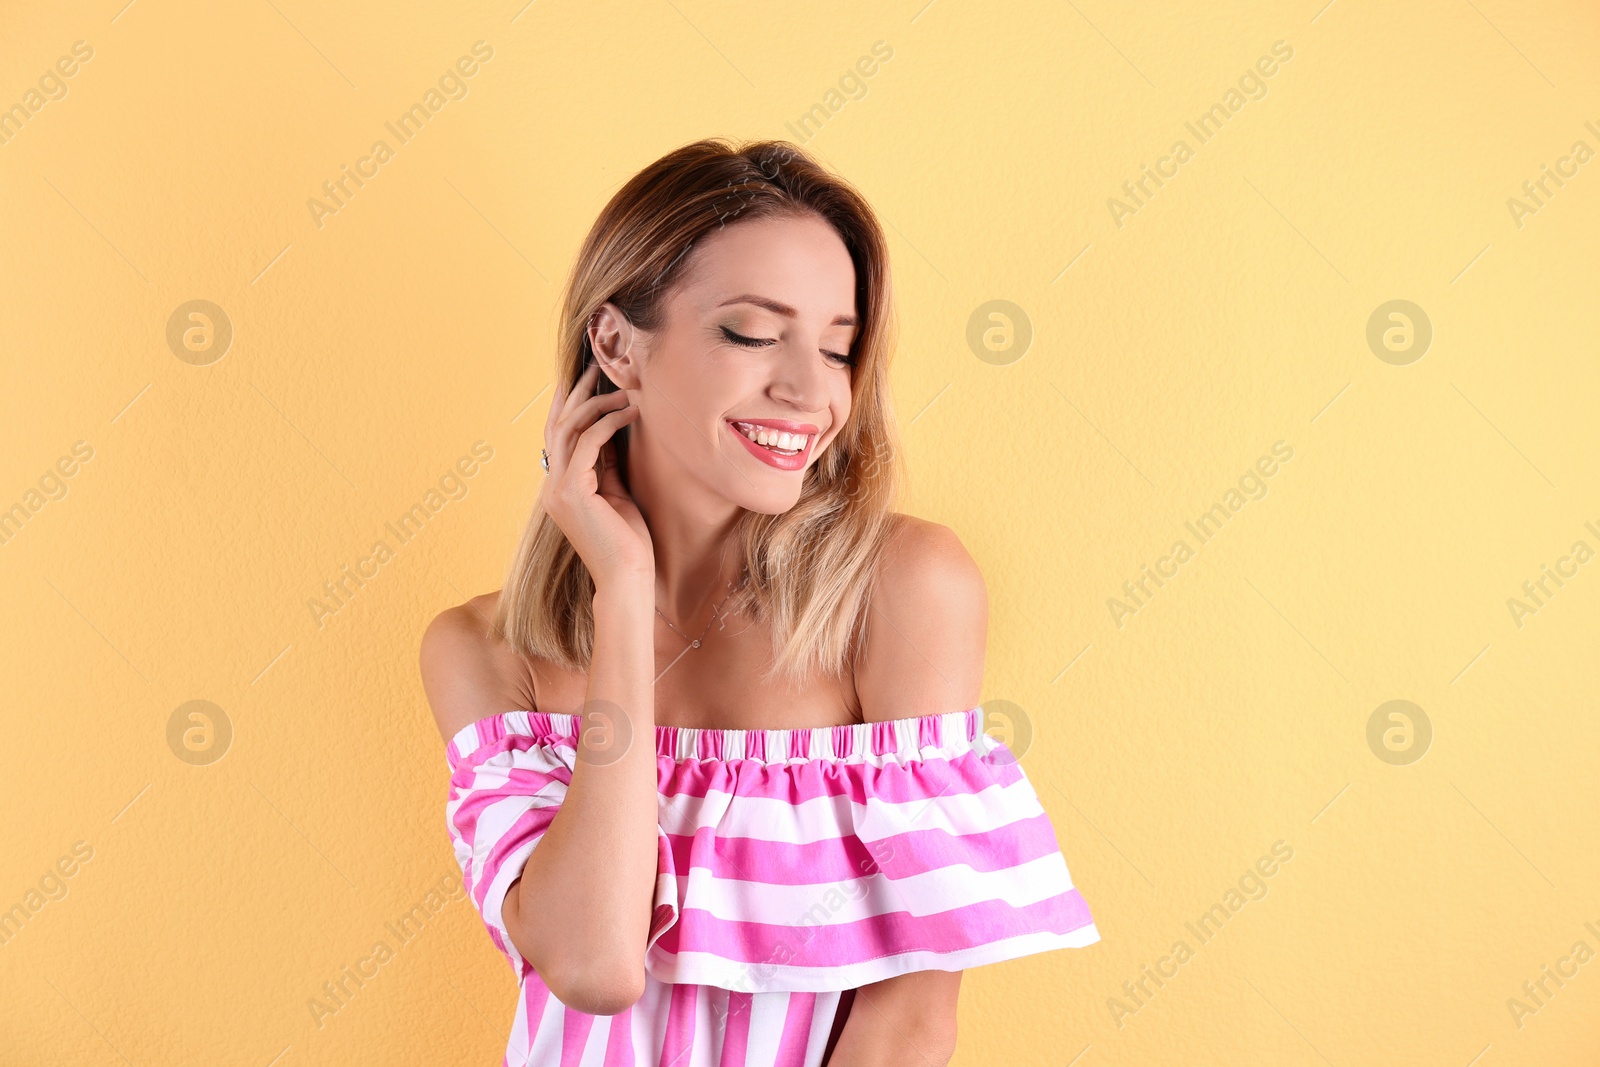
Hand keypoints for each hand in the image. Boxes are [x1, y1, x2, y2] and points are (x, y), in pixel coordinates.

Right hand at [539, 363, 652, 591]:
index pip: (560, 436)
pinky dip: (608, 423)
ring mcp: (558, 490)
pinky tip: (630, 412)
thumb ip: (607, 465)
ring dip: (597, 403)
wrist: (627, 579)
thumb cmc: (629, 543)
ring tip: (623, 388)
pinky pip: (587, 444)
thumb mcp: (617, 494)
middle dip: (578, 393)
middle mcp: (553, 487)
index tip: (588, 378)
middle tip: (598, 367)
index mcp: (560, 489)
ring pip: (569, 429)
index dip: (571, 404)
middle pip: (558, 425)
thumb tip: (613, 432)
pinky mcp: (572, 492)